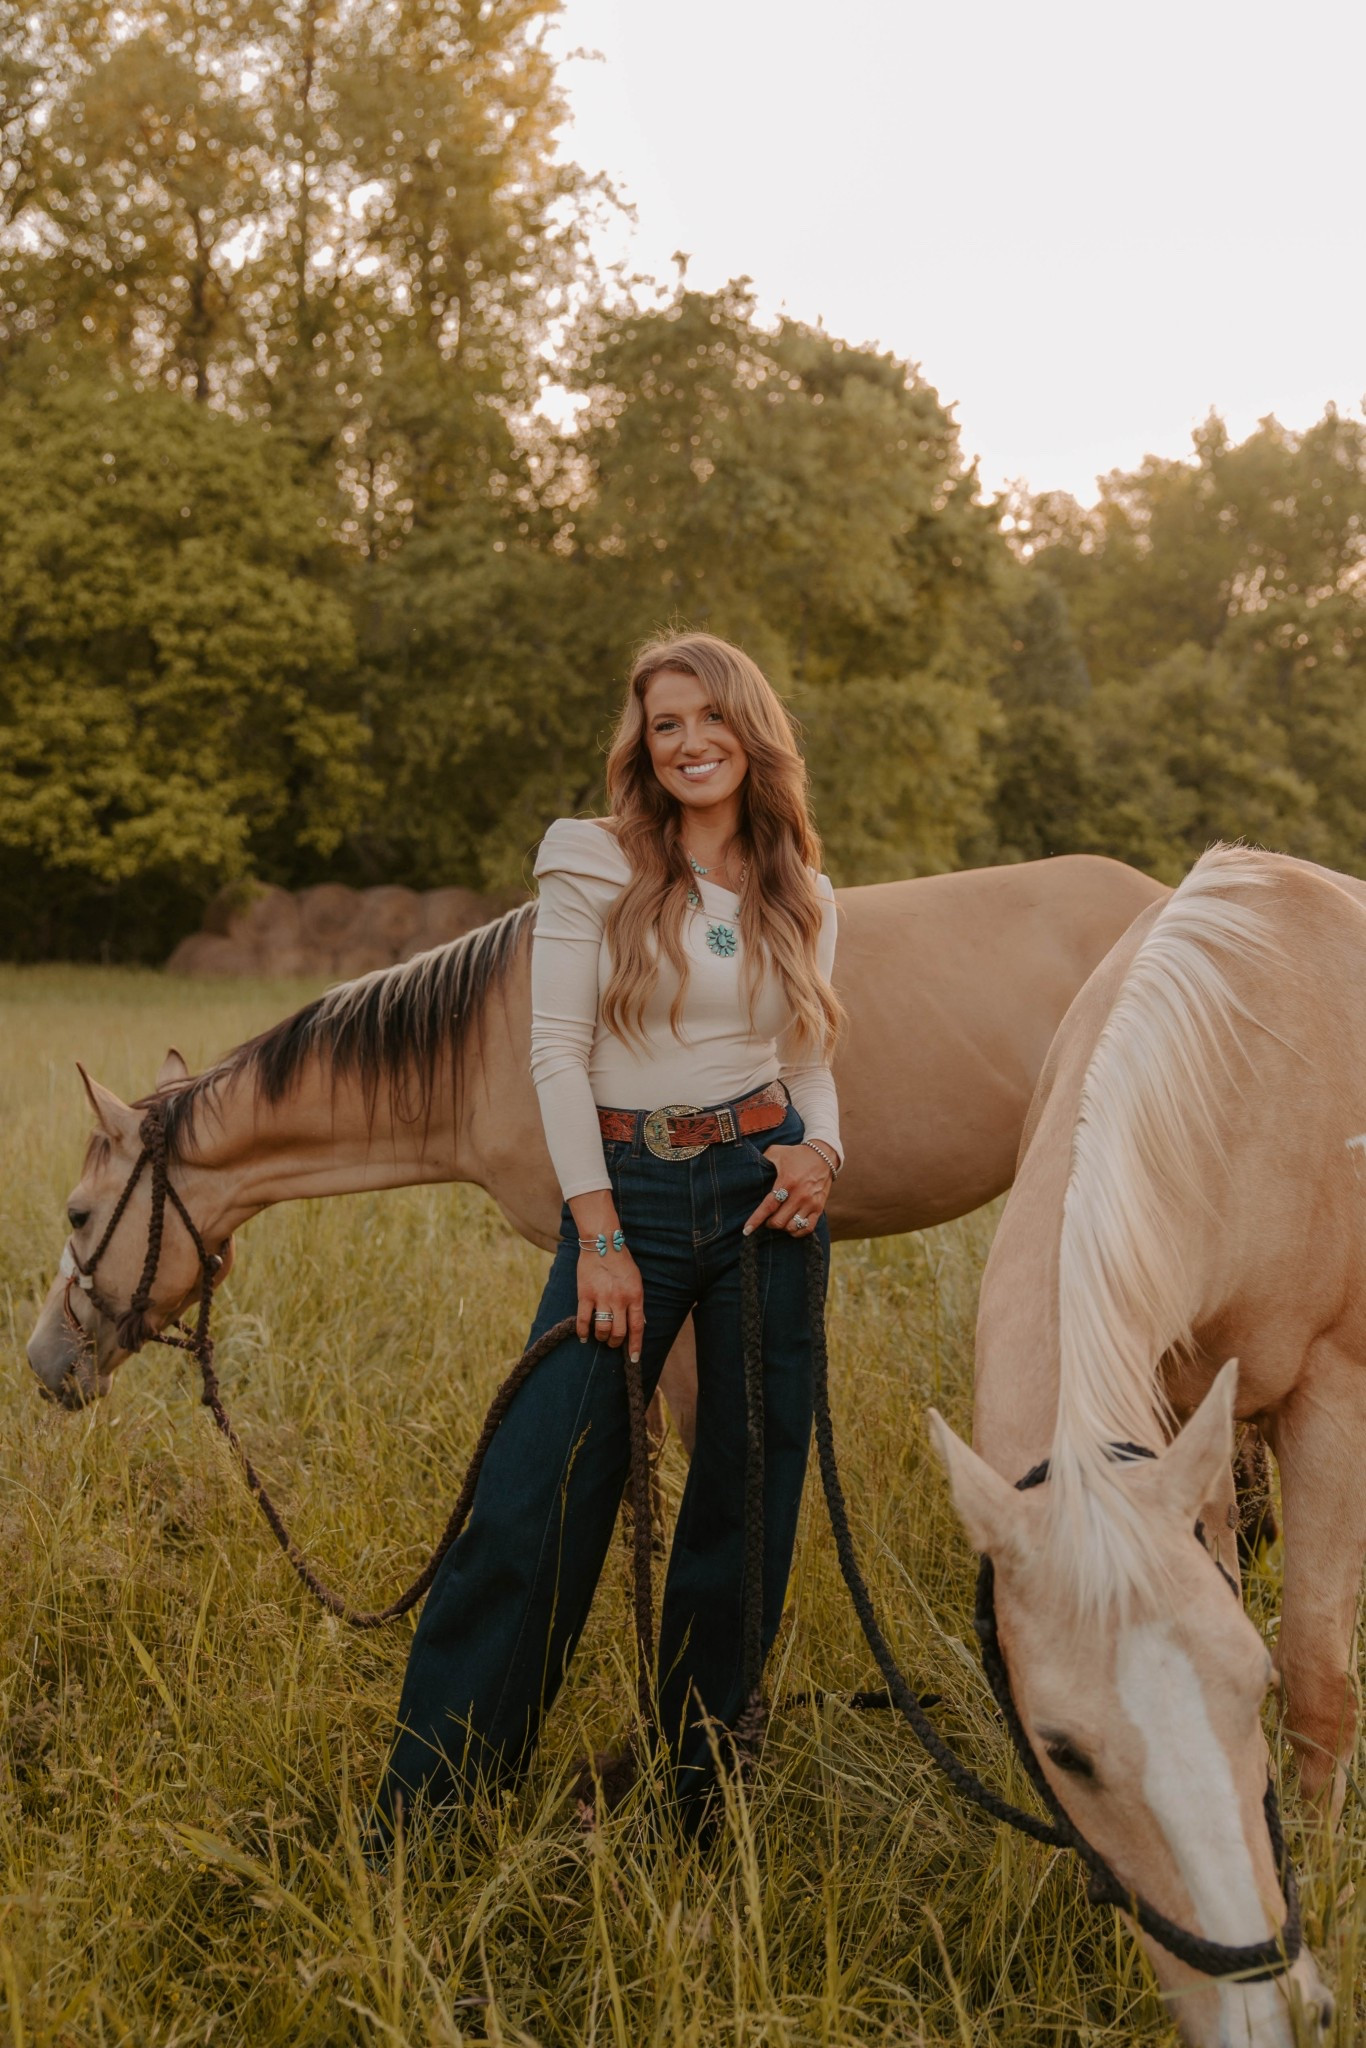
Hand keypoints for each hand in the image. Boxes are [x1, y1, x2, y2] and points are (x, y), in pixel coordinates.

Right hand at [577, 1246, 645, 1361]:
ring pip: (602, 1329)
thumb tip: (639, 1322)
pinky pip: (584, 1320)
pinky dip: (583, 1332)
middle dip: (616, 1342)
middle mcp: (620, 1299)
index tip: (634, 1358)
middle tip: (613, 1343)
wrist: (603, 1243)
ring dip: (602, 1337)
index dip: (635, 1345)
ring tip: (601, 1337)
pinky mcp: (585, 1295)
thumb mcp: (636, 1281)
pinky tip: (583, 1336)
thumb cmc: (621, 1262)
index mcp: (635, 1296)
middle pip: (619, 1332)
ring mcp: (602, 1297)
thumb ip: (636, 1301)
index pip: (637, 1327)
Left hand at [743, 1142, 831, 1237]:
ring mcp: (810, 1203)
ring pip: (792, 1227)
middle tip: (767, 1219)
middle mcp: (799, 1195)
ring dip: (782, 1227)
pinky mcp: (819, 1208)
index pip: (769, 1206)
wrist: (823, 1155)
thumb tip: (748, 1169)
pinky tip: (791, 1226)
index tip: (746, 1230)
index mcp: (787, 1181)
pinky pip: (807, 1228)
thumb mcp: (777, 1152)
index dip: (756, 1220)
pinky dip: (797, 1232)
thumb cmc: (796, 1155)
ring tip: (779, 1220)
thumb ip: (762, 1160)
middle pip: (779, 1221)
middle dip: (769, 1223)